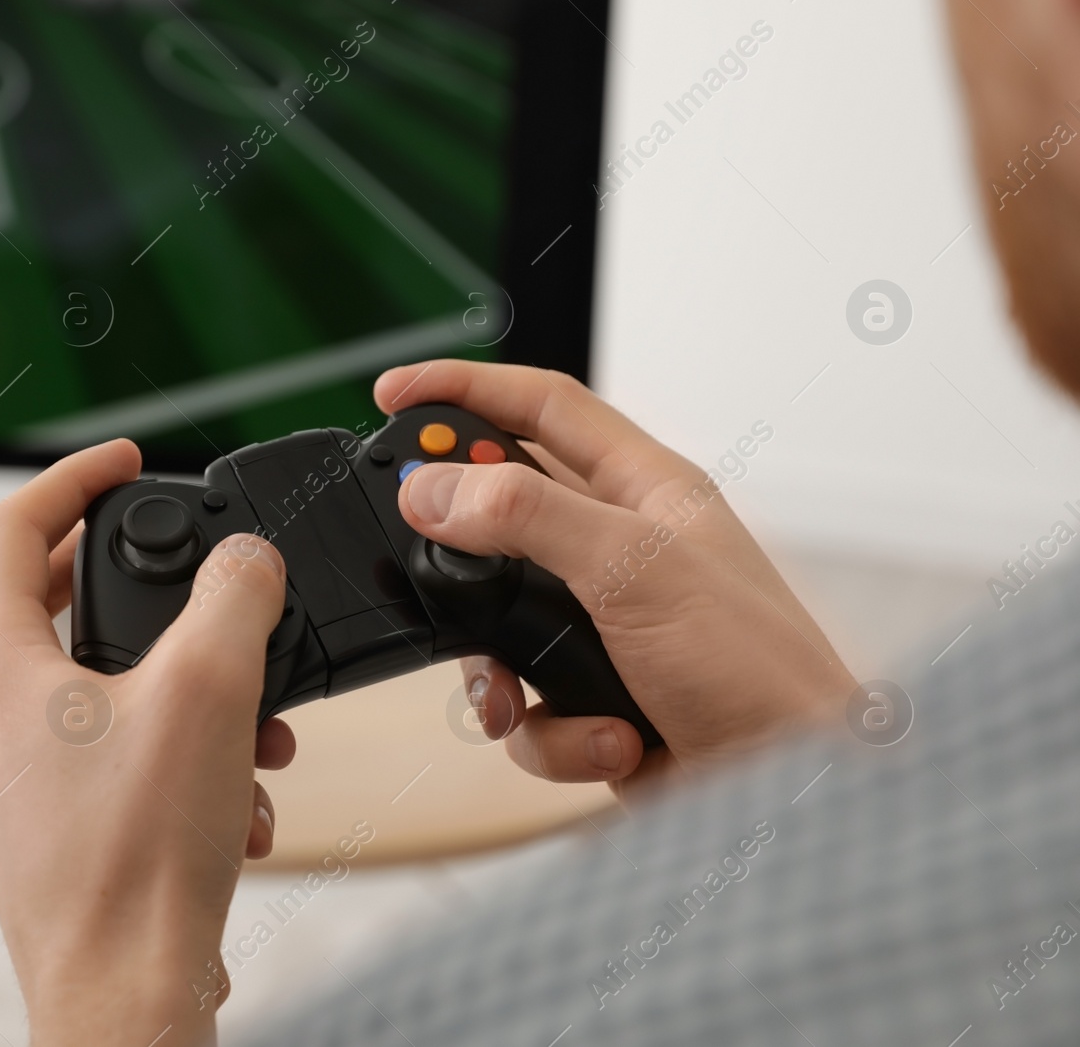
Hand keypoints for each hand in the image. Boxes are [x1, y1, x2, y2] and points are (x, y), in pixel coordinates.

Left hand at [0, 439, 293, 1046]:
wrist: (123, 998)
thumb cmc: (139, 856)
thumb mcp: (209, 690)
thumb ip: (234, 596)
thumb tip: (249, 561)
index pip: (11, 526)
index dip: (74, 476)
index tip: (128, 461)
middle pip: (57, 605)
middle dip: (155, 597)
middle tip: (206, 586)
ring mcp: (9, 777)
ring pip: (101, 688)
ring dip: (189, 691)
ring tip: (260, 733)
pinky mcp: (48, 825)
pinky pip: (115, 756)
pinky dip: (181, 756)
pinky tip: (242, 803)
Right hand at [375, 361, 851, 798]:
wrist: (791, 794)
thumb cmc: (758, 670)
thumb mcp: (634, 572)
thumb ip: (528, 518)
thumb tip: (434, 489)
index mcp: (645, 491)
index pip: (542, 406)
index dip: (466, 389)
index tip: (394, 395)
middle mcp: (620, 550)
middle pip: (500, 521)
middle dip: (462, 561)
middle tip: (427, 570)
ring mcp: (604, 626)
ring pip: (496, 626)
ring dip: (502, 673)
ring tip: (526, 697)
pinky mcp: (593, 695)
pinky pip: (526, 705)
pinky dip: (555, 734)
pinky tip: (608, 742)